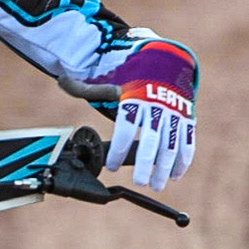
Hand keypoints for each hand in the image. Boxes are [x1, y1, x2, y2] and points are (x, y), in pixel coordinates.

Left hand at [59, 40, 195, 190]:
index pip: (125, 128)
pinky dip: (183, 161)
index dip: (118, 149)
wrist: (165, 63)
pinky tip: (175, 175)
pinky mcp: (187, 118)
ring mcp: (174, 114)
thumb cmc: (132, 79)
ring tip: (156, 185)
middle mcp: (155, 107)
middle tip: (139, 183)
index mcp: (133, 99)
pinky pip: (187, 142)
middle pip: (150, 140)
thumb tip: (61, 80)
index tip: (111, 167)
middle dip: (145, 164)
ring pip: (171, 145)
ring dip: (165, 168)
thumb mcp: (111, 82)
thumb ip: (88, 88)